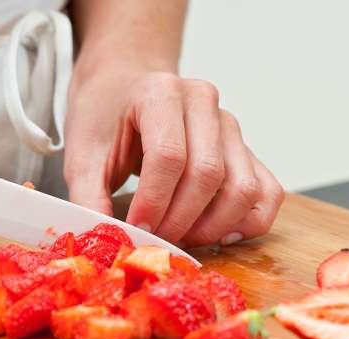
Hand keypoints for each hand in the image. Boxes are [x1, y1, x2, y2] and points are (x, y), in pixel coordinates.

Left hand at [63, 64, 283, 246]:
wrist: (124, 87)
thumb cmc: (104, 118)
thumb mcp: (82, 154)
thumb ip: (88, 197)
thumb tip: (106, 241)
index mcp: (161, 93)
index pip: (169, 156)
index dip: (154, 202)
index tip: (136, 229)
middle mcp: (204, 103)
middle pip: (208, 174)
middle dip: (180, 220)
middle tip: (156, 240)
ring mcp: (230, 126)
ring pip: (243, 188)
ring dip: (213, 226)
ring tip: (181, 238)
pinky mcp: (244, 150)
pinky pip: (266, 192)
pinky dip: (248, 222)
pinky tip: (219, 235)